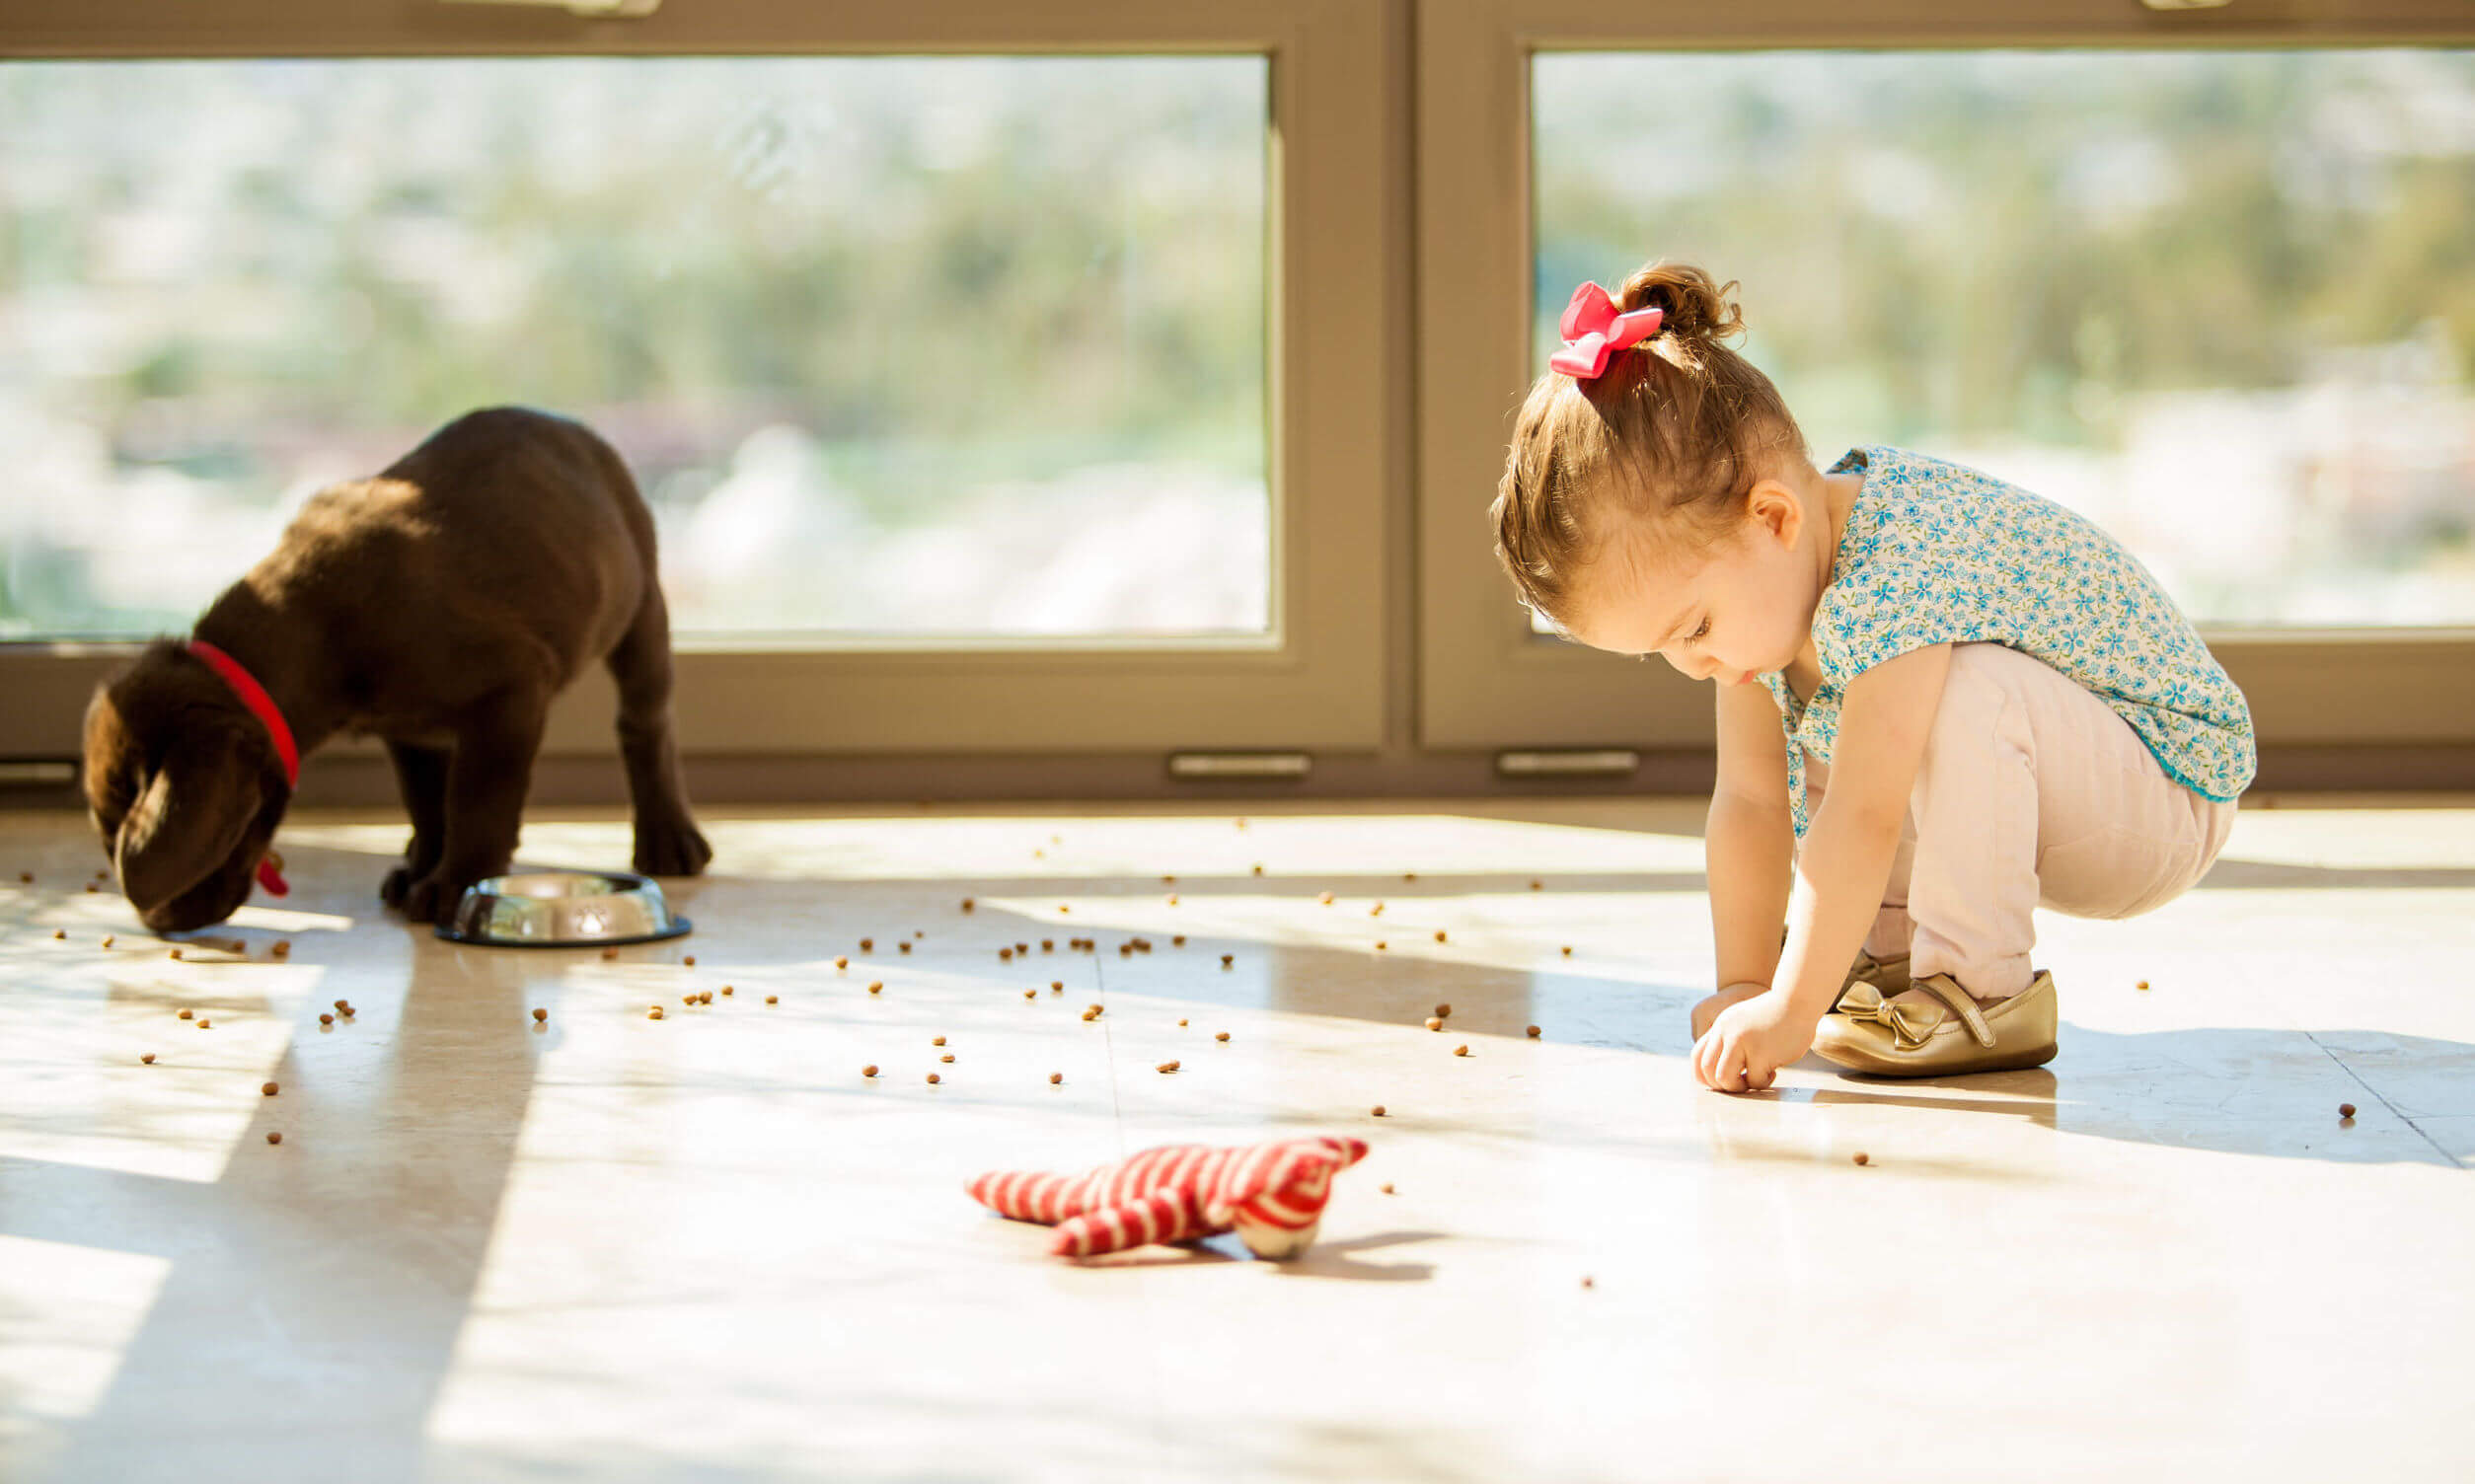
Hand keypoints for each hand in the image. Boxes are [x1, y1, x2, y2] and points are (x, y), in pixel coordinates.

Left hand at [1692, 987, 1815, 1093]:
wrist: (1798, 1000)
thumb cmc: (1776, 1014)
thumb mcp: (1744, 1020)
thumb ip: (1730, 1037)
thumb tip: (1721, 1069)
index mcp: (1721, 1026)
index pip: (1697, 1055)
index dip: (1703, 1075)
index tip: (1719, 1083)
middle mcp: (1727, 1033)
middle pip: (1706, 1069)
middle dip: (1720, 1085)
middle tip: (1738, 1085)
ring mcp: (1742, 1042)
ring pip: (1724, 1078)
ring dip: (1738, 1087)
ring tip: (1753, 1081)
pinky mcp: (1761, 1053)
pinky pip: (1754, 1080)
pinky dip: (1762, 1082)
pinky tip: (1773, 1072)